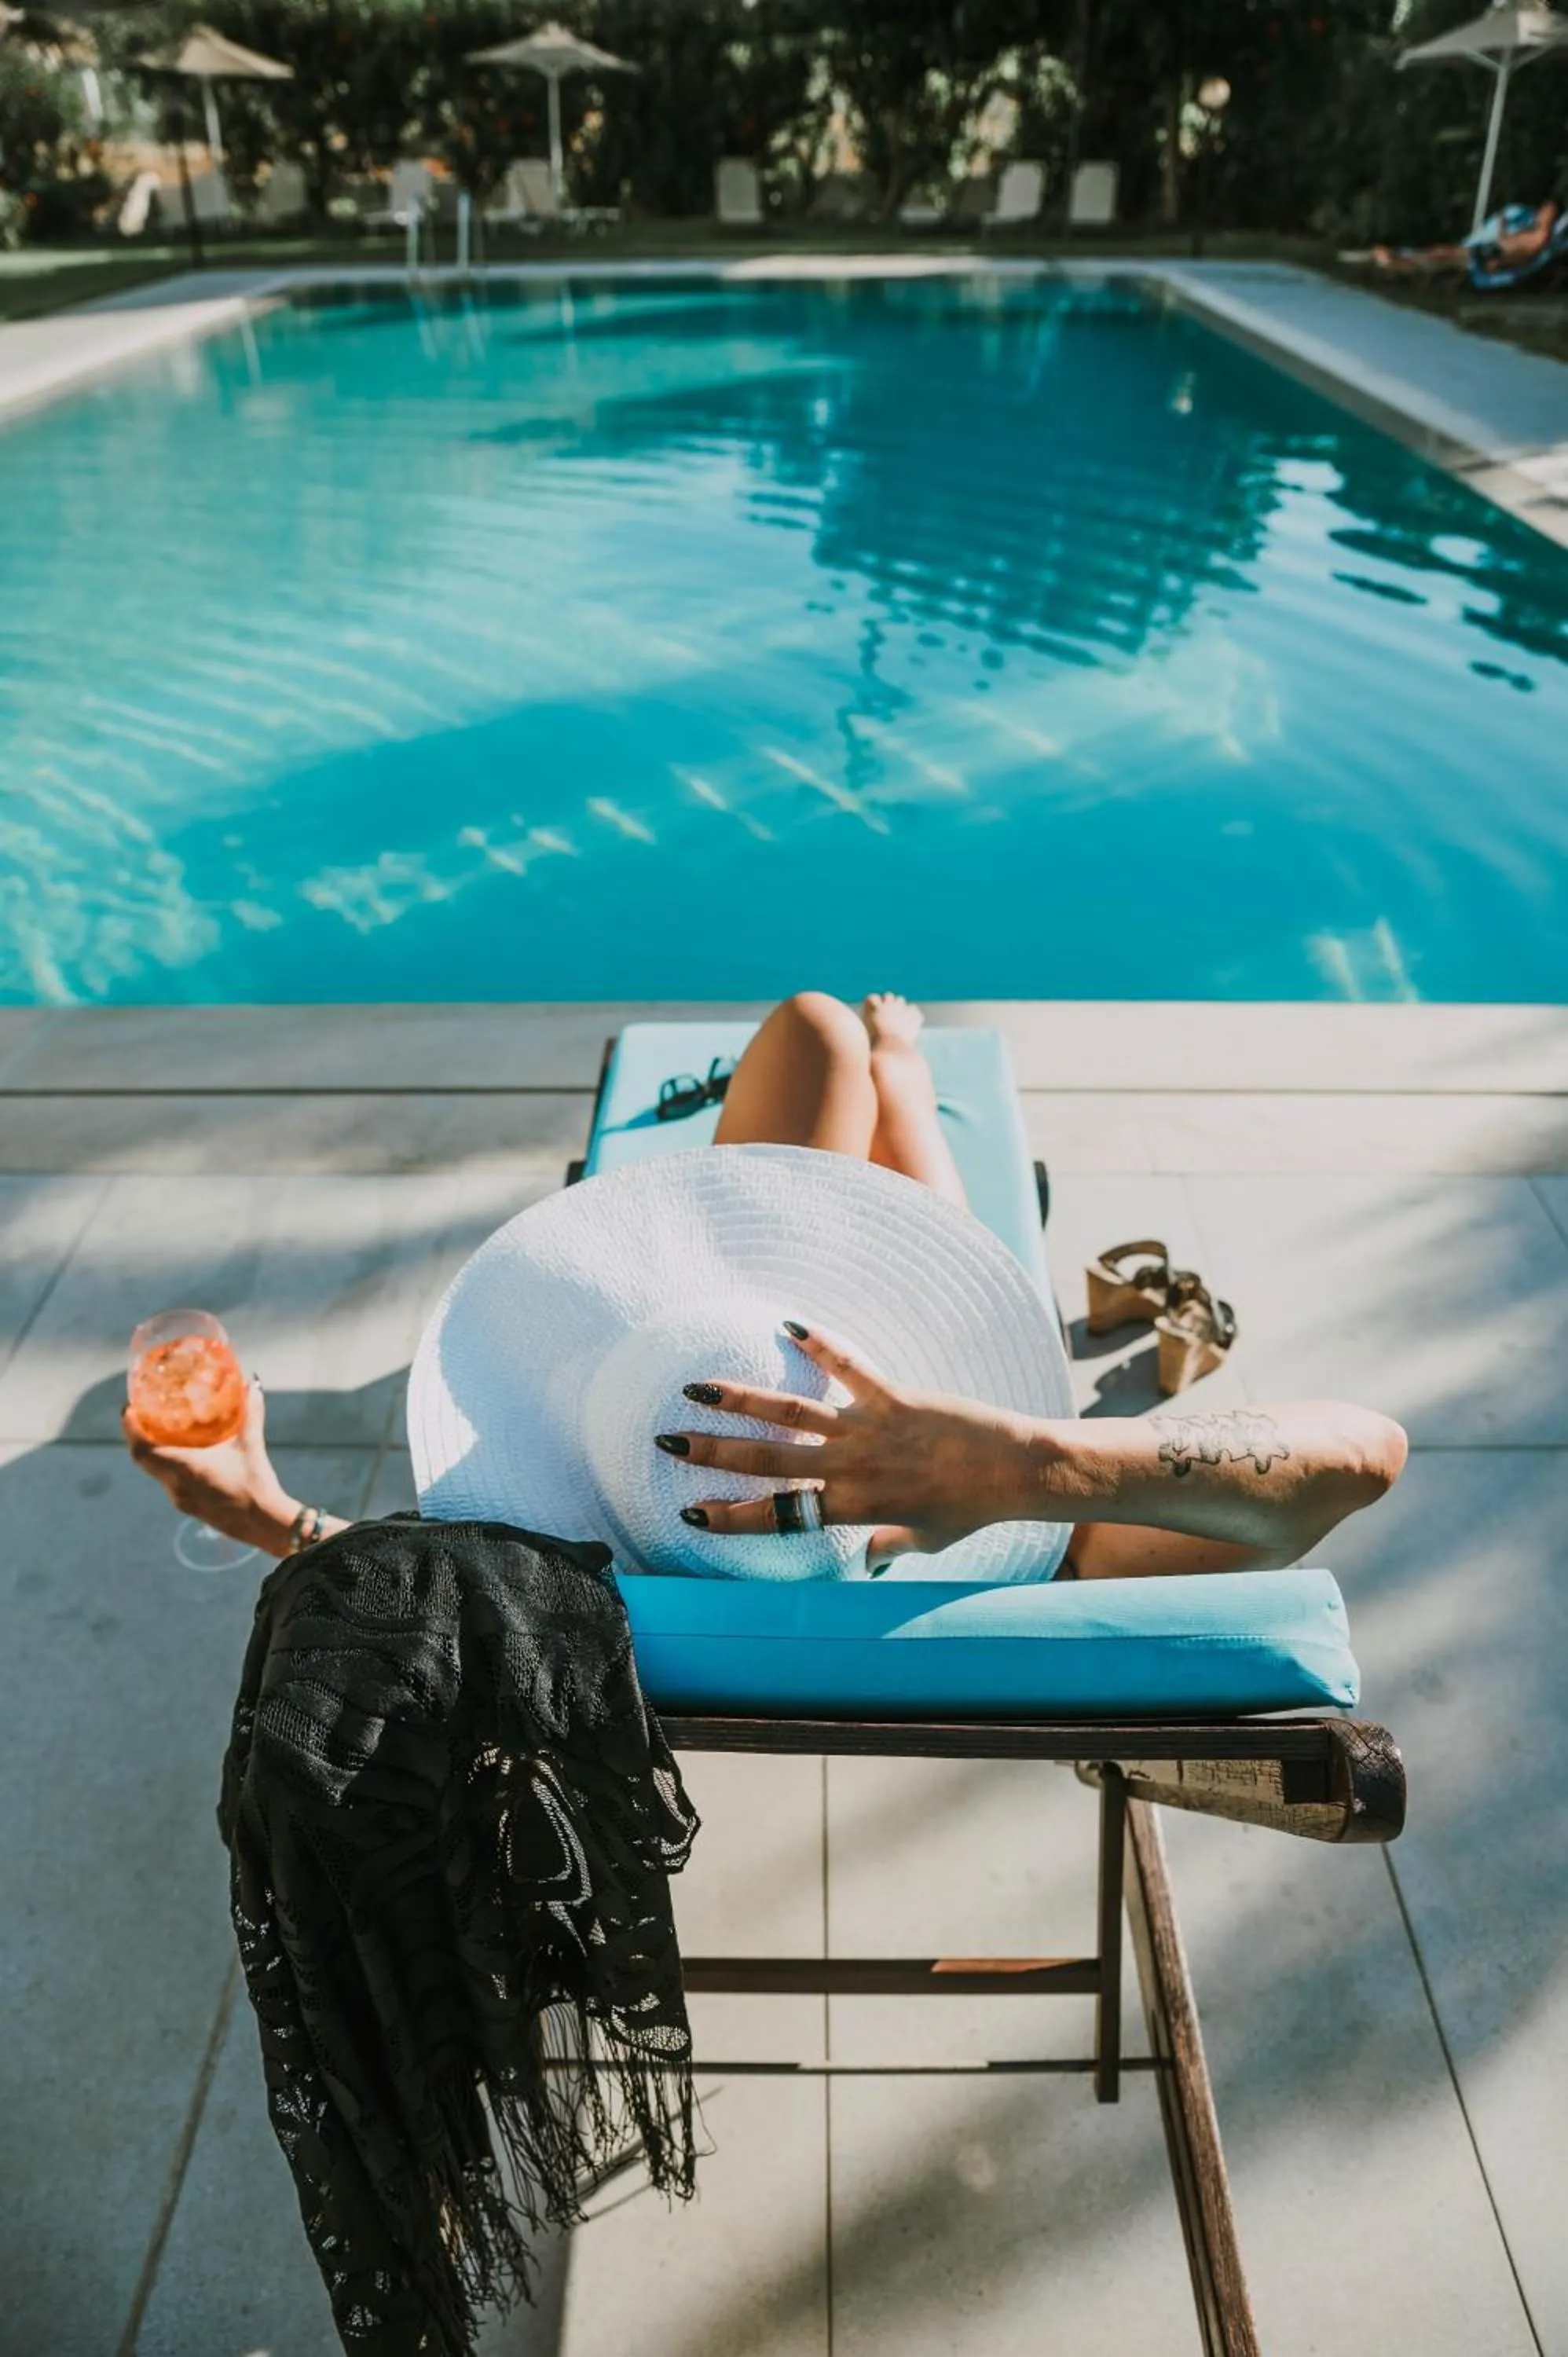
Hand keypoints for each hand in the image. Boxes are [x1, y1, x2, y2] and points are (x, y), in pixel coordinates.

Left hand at [122, 1376, 300, 1557]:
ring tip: (159, 1432)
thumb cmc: (255, 1485)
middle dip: (138, 1437)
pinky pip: (167, 1481)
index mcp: (185, 1468)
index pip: (142, 1450)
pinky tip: (182, 1456)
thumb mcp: (252, 1446)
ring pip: (155, 1472)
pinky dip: (166, 1465)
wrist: (263, 1524)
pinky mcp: (189, 1506)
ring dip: (151, 1452)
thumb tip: (252, 1386)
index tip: (129, 1410)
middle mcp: (175, 1485)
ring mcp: (180, 1499)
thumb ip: (251, 1414)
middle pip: (143, 1460)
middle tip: (141, 1415)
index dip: (131, 1430)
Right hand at [657, 1323, 1038, 1566]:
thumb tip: (867, 1564)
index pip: (777, 1516)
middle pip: (765, 1460)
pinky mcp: (892, 1396)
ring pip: (790, 1412)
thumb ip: (887, 1547)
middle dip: (711, 1453)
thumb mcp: (924, 1541)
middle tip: (667, 1441)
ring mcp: (867, 1428)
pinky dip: (819, 1344)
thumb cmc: (970, 1511)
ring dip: (740, 1399)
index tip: (690, 1514)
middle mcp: (849, 1468)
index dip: (730, 1517)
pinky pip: (847, 1366)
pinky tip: (787, 1323)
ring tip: (698, 1388)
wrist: (1014, 1471)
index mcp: (852, 1508)